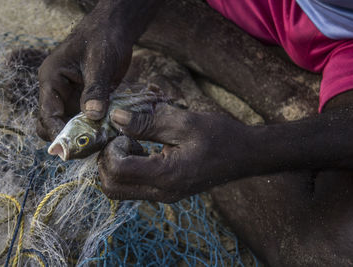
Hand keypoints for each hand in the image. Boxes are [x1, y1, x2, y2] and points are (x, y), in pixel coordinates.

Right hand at [37, 17, 131, 140]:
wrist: (113, 30)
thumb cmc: (102, 39)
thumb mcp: (99, 63)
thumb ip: (95, 89)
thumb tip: (93, 116)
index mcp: (51, 79)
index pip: (48, 112)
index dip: (57, 131)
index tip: (70, 147)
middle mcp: (58, 91)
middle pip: (52, 123)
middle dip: (66, 136)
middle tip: (86, 148)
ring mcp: (72, 97)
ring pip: (69, 124)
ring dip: (82, 135)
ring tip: (98, 144)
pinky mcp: (86, 100)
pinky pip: (85, 120)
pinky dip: (94, 128)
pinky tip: (107, 134)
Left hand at [98, 104, 252, 202]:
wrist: (245, 155)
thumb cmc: (220, 136)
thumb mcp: (185, 123)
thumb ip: (148, 122)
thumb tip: (116, 117)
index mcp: (166, 175)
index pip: (118, 170)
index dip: (112, 148)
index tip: (125, 130)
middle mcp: (162, 192)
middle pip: (111, 187)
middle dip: (107, 160)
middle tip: (123, 138)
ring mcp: (164, 196)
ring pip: (119, 190)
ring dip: (116, 166)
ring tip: (133, 143)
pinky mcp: (166, 192)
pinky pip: (133, 187)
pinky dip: (127, 170)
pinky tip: (143, 149)